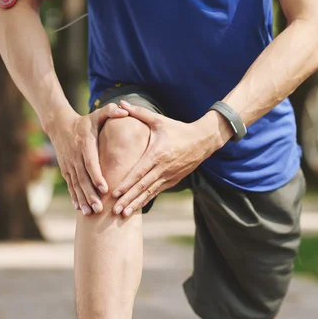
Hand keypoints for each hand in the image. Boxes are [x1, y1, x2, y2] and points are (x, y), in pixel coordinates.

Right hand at [47, 104, 128, 214]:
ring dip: (83, 199)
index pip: (90, 163)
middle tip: (99, 208)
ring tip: (90, 213)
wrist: (59, 126)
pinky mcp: (66, 170)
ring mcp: (69, 165)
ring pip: (75, 185)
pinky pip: (70, 186)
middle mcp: (75, 156)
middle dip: (91, 194)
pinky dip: (74, 197)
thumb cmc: (84, 121)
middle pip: (83, 179)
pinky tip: (80, 209)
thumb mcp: (97, 114)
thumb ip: (110, 111)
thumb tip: (124, 109)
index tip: (104, 188)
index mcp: (85, 145)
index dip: (96, 176)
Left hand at [111, 100, 228, 216]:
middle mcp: (163, 168)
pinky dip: (146, 200)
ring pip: (150, 193)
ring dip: (136, 204)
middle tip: (115, 211)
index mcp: (158, 154)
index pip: (140, 172)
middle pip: (143, 187)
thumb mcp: (159, 120)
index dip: (127, 184)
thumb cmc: (178, 129)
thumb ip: (138, 113)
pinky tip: (136, 208)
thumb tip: (120, 103)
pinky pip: (157, 192)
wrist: (203, 140)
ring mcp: (169, 176)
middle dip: (128, 199)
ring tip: (123, 215)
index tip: (115, 193)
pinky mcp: (173, 180)